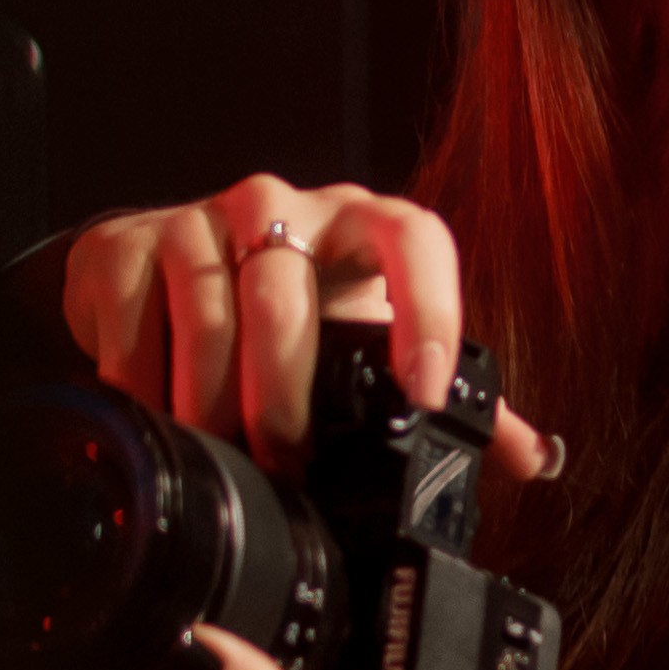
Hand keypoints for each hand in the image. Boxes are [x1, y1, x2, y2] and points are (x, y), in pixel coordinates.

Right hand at [62, 174, 557, 481]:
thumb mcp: (372, 341)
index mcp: (366, 224)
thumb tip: (538, 460)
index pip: (416, 241)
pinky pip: (137, 318)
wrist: (174, 269)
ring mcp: (202, 215)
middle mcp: (286, 206)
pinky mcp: (130, 240)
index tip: (423, 395)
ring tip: (221, 453)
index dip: (428, 311)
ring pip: (208, 309)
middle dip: (284, 393)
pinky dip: (144, 382)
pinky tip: (154, 417)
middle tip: (287, 463)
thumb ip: (456, 400)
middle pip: (286, 294)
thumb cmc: (300, 309)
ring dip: (211, 398)